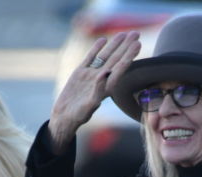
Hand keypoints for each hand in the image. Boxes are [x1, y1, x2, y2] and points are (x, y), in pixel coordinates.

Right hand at [49, 32, 141, 151]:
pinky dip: (96, 49)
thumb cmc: (78, 117)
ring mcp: (90, 75)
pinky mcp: (80, 73)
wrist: (64, 117)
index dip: (129, 56)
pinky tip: (103, 39)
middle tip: (136, 34)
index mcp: (106, 88)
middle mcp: (101, 80)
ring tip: (124, 33)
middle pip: (116, 60)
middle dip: (126, 47)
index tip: (137, 44)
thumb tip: (105, 73)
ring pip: (104, 57)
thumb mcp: (88, 106)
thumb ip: (98, 90)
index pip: (120, 69)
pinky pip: (90, 58)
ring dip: (114, 45)